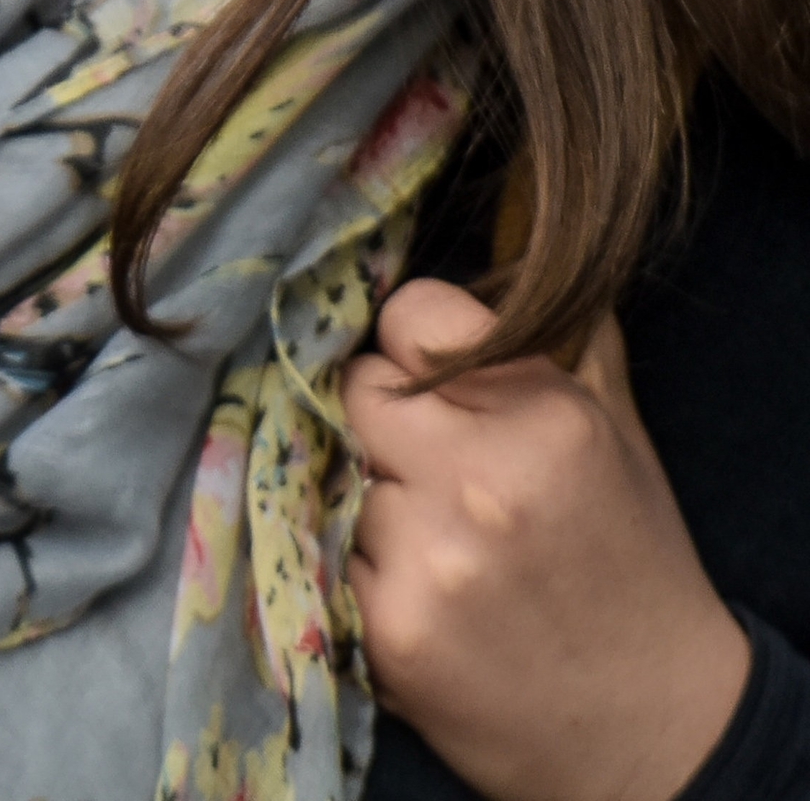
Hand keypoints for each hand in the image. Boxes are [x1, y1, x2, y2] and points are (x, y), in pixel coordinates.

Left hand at [342, 279, 749, 800]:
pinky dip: (358, 563)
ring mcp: (430, 559)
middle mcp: (482, 480)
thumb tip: (504, 250)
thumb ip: (560, 339)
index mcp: (543, 415)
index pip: (408, 315)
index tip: (425, 373)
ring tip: (433, 533)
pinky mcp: (390, 631)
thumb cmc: (632, 566)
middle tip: (421, 456)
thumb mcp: (619, 434)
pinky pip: (328, 552)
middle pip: (356, 388)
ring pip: (338, 471)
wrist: (654, 732)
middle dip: (381, 414)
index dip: (411, 343)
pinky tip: (416, 583)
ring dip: (370, 494)